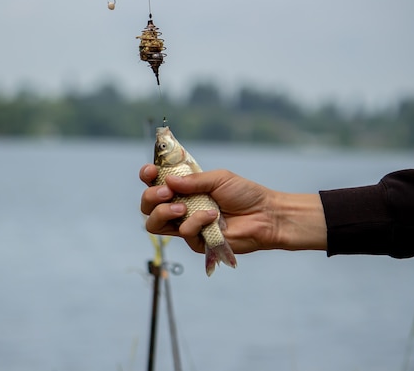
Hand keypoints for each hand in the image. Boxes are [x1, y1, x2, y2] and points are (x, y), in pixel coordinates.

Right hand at [140, 164, 326, 253]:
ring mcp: (187, 225)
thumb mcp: (219, 179)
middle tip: (166, 192)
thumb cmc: (245, 194)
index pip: (156, 183)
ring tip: (181, 207)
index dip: (147, 177)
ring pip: (155, 224)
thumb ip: (192, 181)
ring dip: (163, 212)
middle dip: (150, 197)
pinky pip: (184, 233)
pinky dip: (196, 222)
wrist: (266, 215)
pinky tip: (212, 216)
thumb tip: (167, 181)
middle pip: (148, 206)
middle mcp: (182, 207)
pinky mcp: (197, 242)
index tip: (150, 172)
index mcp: (185, 189)